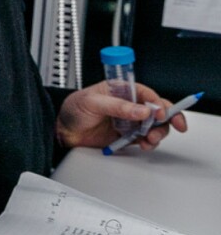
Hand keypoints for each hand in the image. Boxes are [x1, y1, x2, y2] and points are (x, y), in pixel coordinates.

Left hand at [56, 81, 187, 150]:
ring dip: (159, 132)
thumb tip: (142, 110)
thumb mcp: (92, 103)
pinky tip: (145, 144)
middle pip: (157, 109)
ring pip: (155, 125)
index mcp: (120, 90)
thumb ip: (117, 106)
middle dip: (168, 118)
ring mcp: (129, 121)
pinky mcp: (128, 135)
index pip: (146, 93)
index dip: (158, 102)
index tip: (161, 113)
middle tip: (171, 126)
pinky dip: (150, 142)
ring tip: (150, 138)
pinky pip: (146, 138)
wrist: (63, 131)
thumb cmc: (73, 110)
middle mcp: (128, 105)